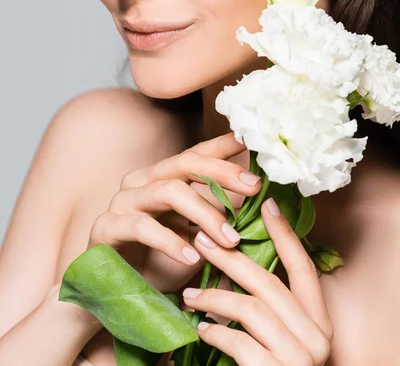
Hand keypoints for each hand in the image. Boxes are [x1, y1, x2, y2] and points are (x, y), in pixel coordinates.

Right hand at [86, 132, 261, 292]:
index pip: (196, 154)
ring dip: (205, 214)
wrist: (111, 296)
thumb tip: (258, 204)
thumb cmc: (158, 264)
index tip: (253, 140)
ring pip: (169, 191)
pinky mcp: (105, 226)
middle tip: (254, 187)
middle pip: (185, 163)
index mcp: (162, 178)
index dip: (224, 146)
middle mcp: (142, 181)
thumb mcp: (195, 238)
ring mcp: (122, 201)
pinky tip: (193, 257)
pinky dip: (171, 241)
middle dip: (222, 173)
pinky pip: (142, 226)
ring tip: (230, 240)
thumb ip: (217, 219)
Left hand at [182, 198, 333, 365]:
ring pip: (250, 308)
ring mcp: (298, 357)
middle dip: (230, 258)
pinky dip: (215, 332)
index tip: (267, 204)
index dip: (286, 234)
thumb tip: (236, 262)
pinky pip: (238, 342)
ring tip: (189, 296)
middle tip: (201, 240)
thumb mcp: (283, 336)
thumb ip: (268, 305)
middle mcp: (316, 336)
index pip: (303, 267)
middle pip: (268, 282)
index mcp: (319, 321)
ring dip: (214, 297)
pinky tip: (199, 330)